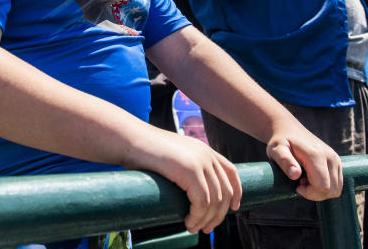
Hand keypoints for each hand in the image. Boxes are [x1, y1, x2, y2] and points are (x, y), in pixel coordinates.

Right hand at [125, 128, 240, 233]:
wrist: (130, 139)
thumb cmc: (144, 151)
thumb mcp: (172, 157)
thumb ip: (184, 167)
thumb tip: (187, 190)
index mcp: (204, 150)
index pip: (231, 171)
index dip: (236, 191)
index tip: (234, 208)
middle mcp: (206, 154)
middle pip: (225, 191)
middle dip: (219, 214)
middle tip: (206, 228)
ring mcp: (200, 162)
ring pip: (214, 200)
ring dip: (206, 219)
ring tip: (193, 228)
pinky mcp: (190, 171)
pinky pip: (202, 202)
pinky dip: (197, 217)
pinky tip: (189, 222)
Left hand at [265, 121, 342, 200]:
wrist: (289, 129)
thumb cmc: (281, 141)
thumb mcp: (276, 149)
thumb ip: (284, 161)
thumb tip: (295, 174)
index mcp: (316, 155)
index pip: (322, 186)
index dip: (309, 193)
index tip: (297, 185)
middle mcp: (330, 157)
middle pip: (331, 190)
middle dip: (314, 194)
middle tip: (300, 182)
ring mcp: (336, 159)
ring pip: (336, 189)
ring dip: (320, 191)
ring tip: (306, 179)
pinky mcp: (337, 162)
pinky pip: (337, 184)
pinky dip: (326, 187)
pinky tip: (312, 178)